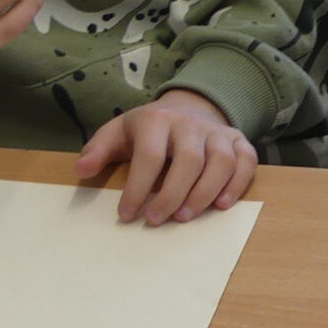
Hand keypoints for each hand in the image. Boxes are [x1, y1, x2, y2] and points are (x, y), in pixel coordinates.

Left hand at [75, 88, 256, 224]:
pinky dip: (237, 184)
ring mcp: (218, 132)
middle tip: (157, 220)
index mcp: (157, 120)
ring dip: (205, 193)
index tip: (126, 215)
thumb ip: (98, 150)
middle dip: (173, 194)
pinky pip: (246, 161)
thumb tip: (81, 169)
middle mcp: (190, 124)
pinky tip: (222, 205)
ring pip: (221, 161)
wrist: (187, 107)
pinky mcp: (238, 140)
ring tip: (186, 217)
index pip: (150, 156)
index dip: (138, 188)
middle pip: (189, 160)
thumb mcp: (117, 132)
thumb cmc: (147, 130)